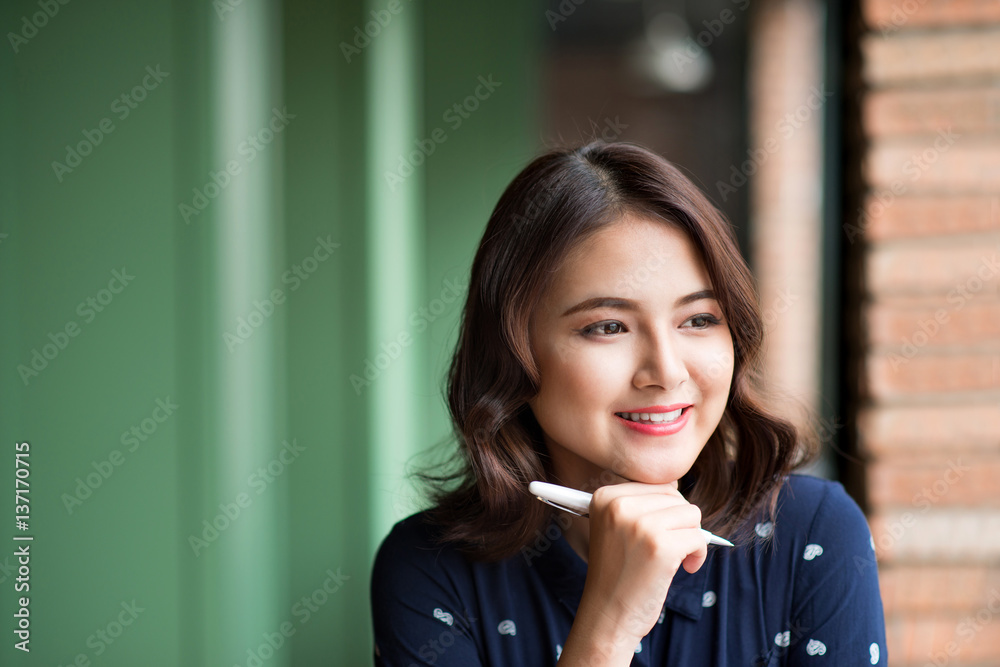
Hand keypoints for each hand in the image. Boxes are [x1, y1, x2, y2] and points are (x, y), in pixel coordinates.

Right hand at [578, 476, 707, 644]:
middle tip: (668, 550)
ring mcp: (640, 524)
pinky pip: (699, 537)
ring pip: (692, 515)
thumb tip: (676, 484)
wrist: (607, 615)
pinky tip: (684, 569)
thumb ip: (641, 503)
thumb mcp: (616, 528)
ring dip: (691, 538)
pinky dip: (698, 555)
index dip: (666, 512)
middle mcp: (619, 505)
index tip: (656, 537)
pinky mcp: (660, 547)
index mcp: (605, 497)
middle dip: (680, 524)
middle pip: (676, 497)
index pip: (658, 485)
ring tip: (675, 559)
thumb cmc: (617, 573)